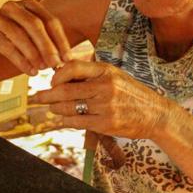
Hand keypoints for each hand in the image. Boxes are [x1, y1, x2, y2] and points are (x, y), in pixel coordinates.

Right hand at [0, 0, 71, 74]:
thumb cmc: (13, 39)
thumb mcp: (31, 36)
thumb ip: (47, 42)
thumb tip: (66, 60)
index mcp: (29, 4)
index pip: (50, 21)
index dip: (60, 40)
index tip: (68, 58)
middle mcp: (13, 6)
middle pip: (35, 25)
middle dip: (47, 46)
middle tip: (55, 64)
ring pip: (20, 36)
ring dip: (34, 55)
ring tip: (42, 69)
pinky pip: (7, 47)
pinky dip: (21, 61)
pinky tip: (30, 71)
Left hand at [34, 60, 167, 138]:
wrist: (156, 115)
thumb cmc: (132, 94)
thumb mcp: (116, 75)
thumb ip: (92, 73)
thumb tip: (62, 71)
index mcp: (106, 71)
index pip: (73, 67)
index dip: (56, 75)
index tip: (51, 81)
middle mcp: (105, 87)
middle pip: (65, 90)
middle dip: (47, 95)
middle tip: (36, 97)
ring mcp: (106, 107)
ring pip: (69, 108)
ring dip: (55, 109)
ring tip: (51, 109)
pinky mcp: (106, 124)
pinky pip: (77, 122)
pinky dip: (65, 122)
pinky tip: (61, 120)